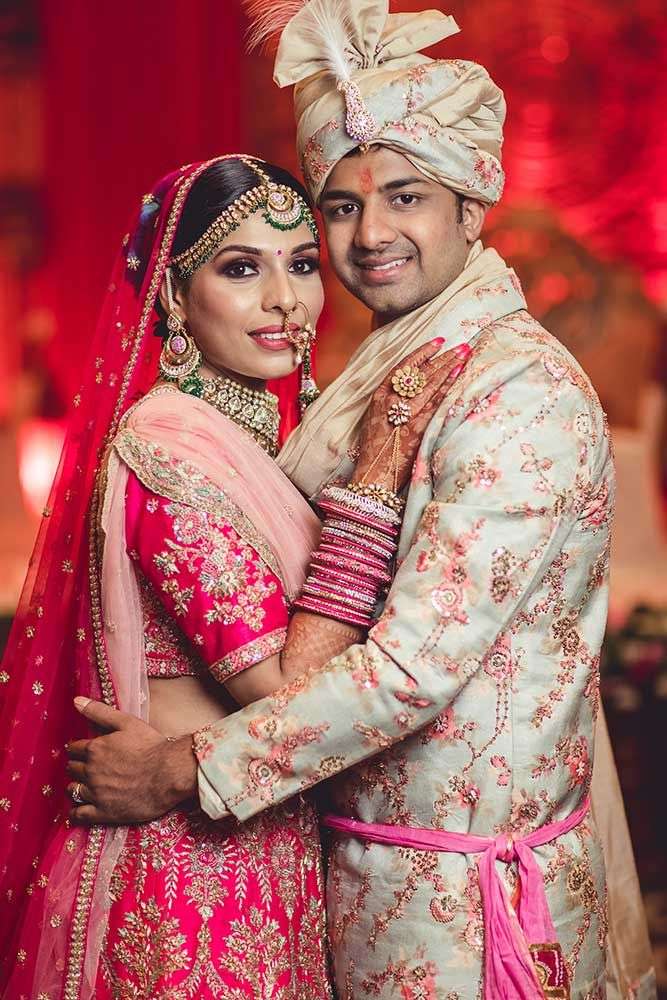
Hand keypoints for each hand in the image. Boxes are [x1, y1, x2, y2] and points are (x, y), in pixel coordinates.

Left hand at [65, 697, 196, 824]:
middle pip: (72, 769)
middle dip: (77, 766)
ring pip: (72, 790)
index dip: (78, 749)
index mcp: (95, 749)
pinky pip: (79, 814)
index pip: (74, 748)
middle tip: (86, 767)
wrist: (170, 773)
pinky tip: (78, 810)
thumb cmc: (151, 745)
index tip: (83, 751)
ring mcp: (96, 793)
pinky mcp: (104, 812)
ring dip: (75, 786)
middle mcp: (91, 771)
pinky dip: (75, 813)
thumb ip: (99, 711)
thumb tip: (76, 701)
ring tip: (83, 785)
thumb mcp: (126, 722)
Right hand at [354, 338, 470, 490]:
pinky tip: (458, 375)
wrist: (374, 474)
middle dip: (443, 357)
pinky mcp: (418, 427)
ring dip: (449, 366)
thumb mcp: (375, 420)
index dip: (422, 352)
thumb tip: (409, 390)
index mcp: (379, 397)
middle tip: (461, 345)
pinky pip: (435, 402)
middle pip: (421, 373)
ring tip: (465, 354)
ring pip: (430, 383)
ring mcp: (405, 414)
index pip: (403, 367)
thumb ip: (390, 403)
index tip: (437, 343)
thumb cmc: (374, 450)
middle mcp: (391, 402)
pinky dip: (447, 387)